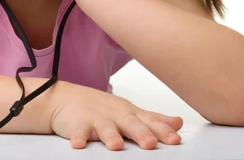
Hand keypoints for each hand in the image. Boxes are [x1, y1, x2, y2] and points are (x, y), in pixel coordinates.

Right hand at [50, 81, 183, 149]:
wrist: (65, 98)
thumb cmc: (100, 107)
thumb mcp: (129, 111)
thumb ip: (153, 119)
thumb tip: (178, 122)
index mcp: (130, 114)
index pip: (149, 122)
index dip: (162, 131)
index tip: (175, 140)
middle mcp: (116, 116)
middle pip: (130, 124)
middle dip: (141, 133)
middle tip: (150, 143)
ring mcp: (96, 119)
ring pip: (105, 128)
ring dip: (111, 136)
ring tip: (116, 145)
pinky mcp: (78, 123)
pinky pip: (78, 131)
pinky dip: (78, 137)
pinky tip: (78, 144)